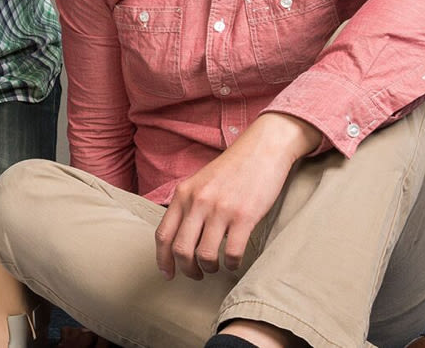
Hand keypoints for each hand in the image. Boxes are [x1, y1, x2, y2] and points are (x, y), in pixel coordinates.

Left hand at [155, 112, 321, 279]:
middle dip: (186, 269)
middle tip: (195, 275)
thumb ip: (188, 205)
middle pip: (180, 249)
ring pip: (205, 255)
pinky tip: (234, 262)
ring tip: (215, 268)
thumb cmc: (233, 169)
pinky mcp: (244, 216)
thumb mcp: (200, 182)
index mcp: (183, 194)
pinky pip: (232, 252)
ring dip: (209, 268)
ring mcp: (220, 209)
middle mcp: (197, 202)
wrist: (263, 149)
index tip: (167, 273)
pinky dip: (232, 264)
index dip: (162, 259)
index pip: (163, 235)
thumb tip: (180, 236)